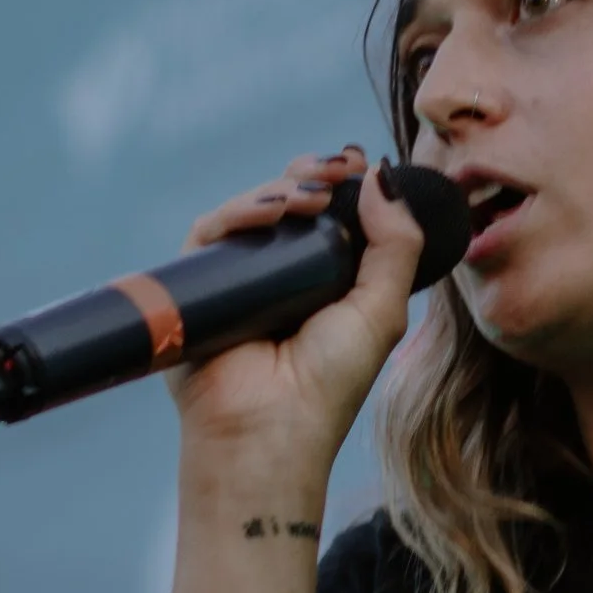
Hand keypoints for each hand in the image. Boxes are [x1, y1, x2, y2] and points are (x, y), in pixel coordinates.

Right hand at [168, 145, 427, 472]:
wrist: (268, 430)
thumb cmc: (329, 384)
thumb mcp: (381, 310)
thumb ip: (395, 246)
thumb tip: (381, 177)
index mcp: (326, 282)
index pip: (330, 216)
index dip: (342, 183)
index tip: (358, 162)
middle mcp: (280, 276)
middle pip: (289, 202)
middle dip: (313, 175)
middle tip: (336, 169)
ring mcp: (238, 278)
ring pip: (251, 210)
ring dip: (281, 189)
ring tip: (308, 196)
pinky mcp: (197, 284)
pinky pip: (211, 232)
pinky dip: (239, 210)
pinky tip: (271, 209)